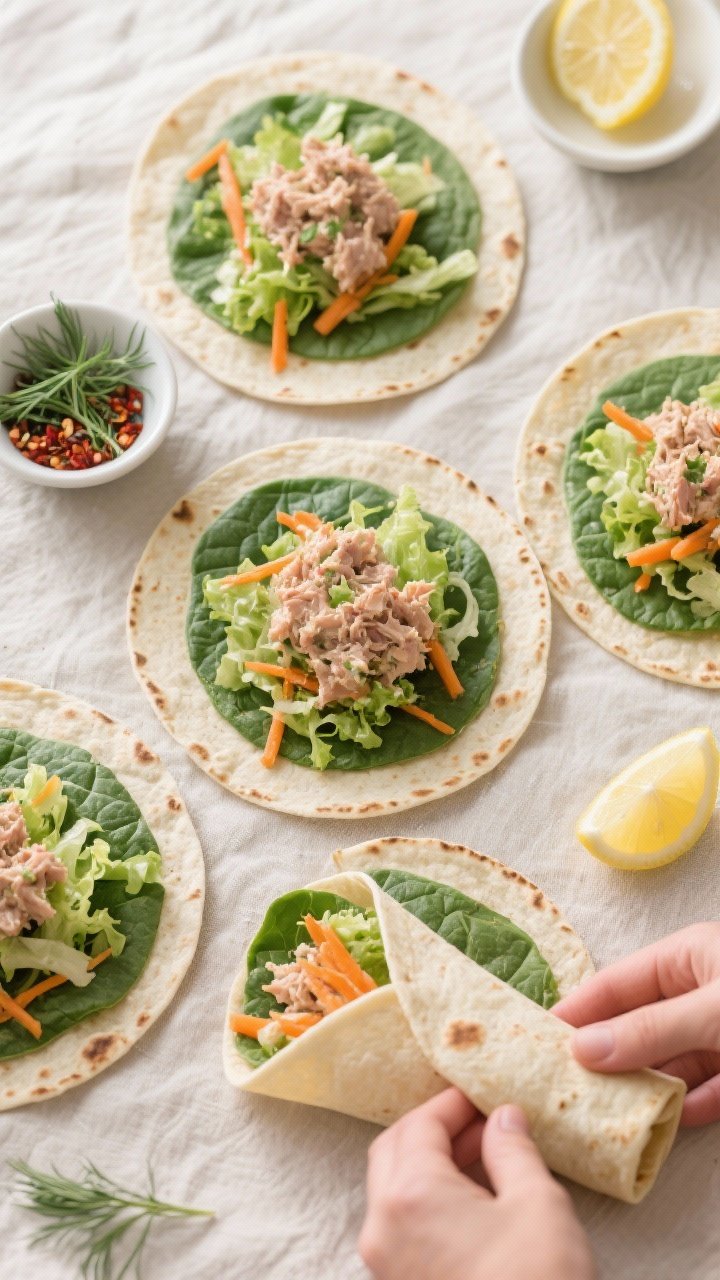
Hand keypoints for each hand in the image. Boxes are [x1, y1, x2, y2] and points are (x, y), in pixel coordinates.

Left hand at [359, 1087, 594, 1279]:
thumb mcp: (538, 1205)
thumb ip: (513, 1150)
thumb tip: (503, 1119)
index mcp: (410, 1195)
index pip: (420, 1124)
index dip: (453, 1103)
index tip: (483, 1093)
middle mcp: (383, 1226)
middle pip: (394, 1151)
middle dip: (434, 1128)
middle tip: (481, 1121)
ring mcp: (386, 1265)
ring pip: (394, 1189)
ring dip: (431, 1164)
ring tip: (485, 1158)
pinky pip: (402, 1225)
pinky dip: (429, 1200)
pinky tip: (474, 1201)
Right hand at [555, 922, 719, 1126]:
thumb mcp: (714, 1011)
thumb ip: (651, 1030)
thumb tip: (583, 1049)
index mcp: (687, 957)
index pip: (615, 984)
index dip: (578, 1012)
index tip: (539, 1044)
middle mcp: (702, 990)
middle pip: (641, 1024)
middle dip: (609, 1056)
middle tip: (567, 1089)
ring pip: (675, 1058)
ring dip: (648, 1086)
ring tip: (607, 1114)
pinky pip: (713, 1085)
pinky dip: (694, 1104)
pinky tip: (672, 1121)